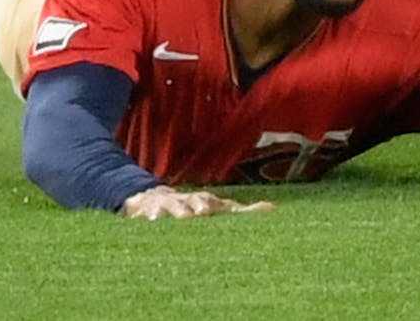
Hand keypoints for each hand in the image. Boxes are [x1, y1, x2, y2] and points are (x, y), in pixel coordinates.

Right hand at [119, 184, 275, 219]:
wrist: (153, 198)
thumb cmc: (194, 207)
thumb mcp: (217, 208)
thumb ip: (243, 211)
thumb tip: (272, 209)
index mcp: (203, 201)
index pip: (210, 201)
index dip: (211, 205)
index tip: (210, 210)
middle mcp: (186, 201)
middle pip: (191, 202)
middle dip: (196, 206)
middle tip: (200, 213)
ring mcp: (166, 206)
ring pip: (170, 207)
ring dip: (173, 210)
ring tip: (175, 217)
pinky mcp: (147, 212)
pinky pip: (147, 214)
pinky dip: (148, 216)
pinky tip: (150, 220)